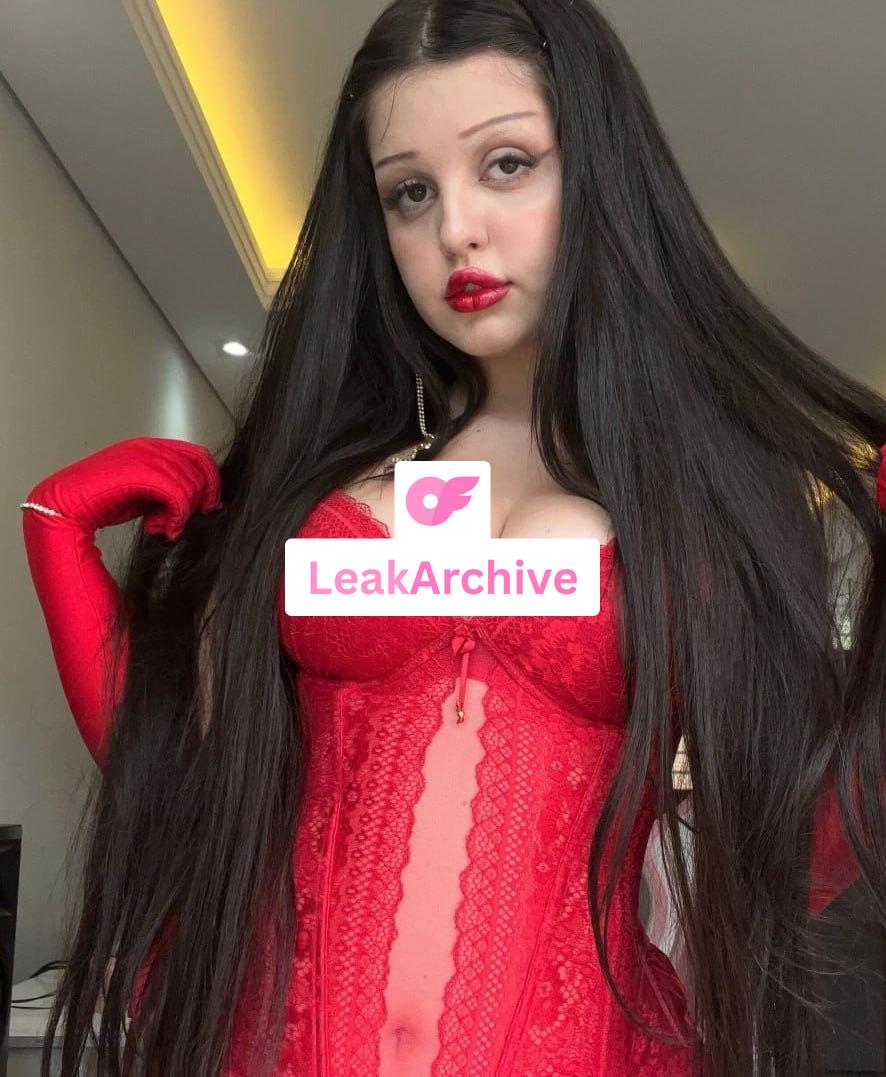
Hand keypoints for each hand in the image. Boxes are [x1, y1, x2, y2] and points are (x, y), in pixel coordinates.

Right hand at [23, 436, 222, 539]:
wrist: (64, 505)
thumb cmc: (99, 502)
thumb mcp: (143, 492)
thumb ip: (167, 489)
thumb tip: (199, 502)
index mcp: (152, 447)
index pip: (199, 455)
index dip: (211, 482)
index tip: (209, 506)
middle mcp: (150, 447)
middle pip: (199, 470)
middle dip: (199, 500)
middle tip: (182, 521)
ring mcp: (144, 457)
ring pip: (190, 484)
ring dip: (182, 514)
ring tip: (162, 528)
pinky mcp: (139, 472)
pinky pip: (177, 494)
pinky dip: (176, 517)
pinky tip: (159, 528)